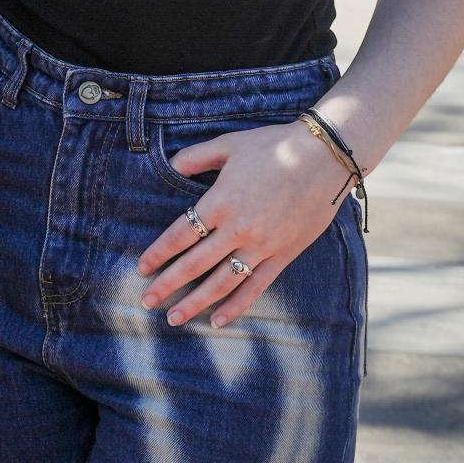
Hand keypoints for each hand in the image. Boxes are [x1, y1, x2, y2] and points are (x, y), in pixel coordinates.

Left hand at [137, 120, 354, 328]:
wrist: (321, 158)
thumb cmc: (271, 147)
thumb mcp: (227, 144)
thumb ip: (195, 157)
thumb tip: (170, 166)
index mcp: (220, 201)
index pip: (181, 234)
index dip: (159, 252)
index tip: (142, 266)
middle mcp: (238, 229)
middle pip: (195, 264)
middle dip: (168, 284)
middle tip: (147, 300)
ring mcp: (261, 246)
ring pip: (222, 283)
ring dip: (196, 302)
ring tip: (174, 318)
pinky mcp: (282, 256)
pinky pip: (255, 288)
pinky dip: (236, 307)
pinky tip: (218, 320)